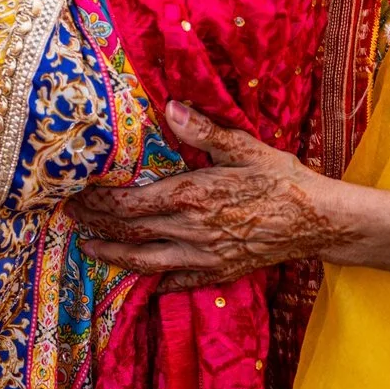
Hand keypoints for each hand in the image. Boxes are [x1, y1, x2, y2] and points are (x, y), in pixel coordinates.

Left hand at [69, 103, 345, 286]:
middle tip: (68, 217)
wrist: (321, 221)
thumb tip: (171, 107)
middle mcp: (190, 230)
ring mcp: (204, 256)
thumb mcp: (244, 146)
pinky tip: (143, 279)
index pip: (127, 205)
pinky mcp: (220, 272)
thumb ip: (204, 130)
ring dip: (112, 256)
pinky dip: (156, 280)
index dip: (95, 202)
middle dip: (94, 226)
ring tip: (88, 250)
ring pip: (145, 262)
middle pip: (128, 233)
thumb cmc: (282, 178)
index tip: (74, 193)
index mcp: (190, 196)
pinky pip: (179, 281)